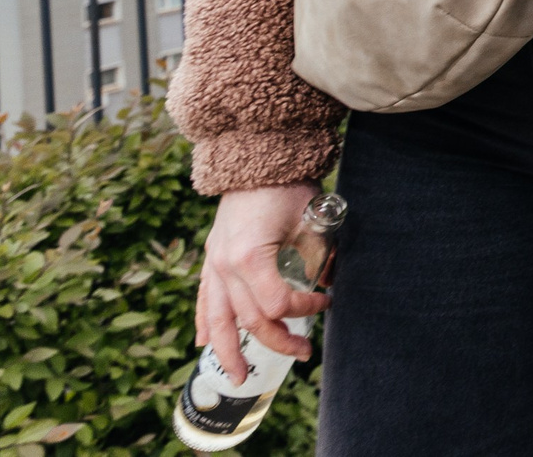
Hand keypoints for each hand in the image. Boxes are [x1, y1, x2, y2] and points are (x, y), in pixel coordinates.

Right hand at [196, 184, 328, 382]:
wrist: (255, 156)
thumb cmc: (288, 185)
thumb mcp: (311, 219)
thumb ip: (318, 255)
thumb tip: (328, 280)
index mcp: (250, 256)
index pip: (277, 303)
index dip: (305, 309)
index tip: (326, 300)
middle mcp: (225, 265)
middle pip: (249, 320)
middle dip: (276, 341)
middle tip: (302, 354)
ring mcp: (213, 262)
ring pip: (217, 319)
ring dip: (229, 351)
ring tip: (238, 376)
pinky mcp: (210, 257)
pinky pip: (204, 300)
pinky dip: (204, 324)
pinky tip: (204, 345)